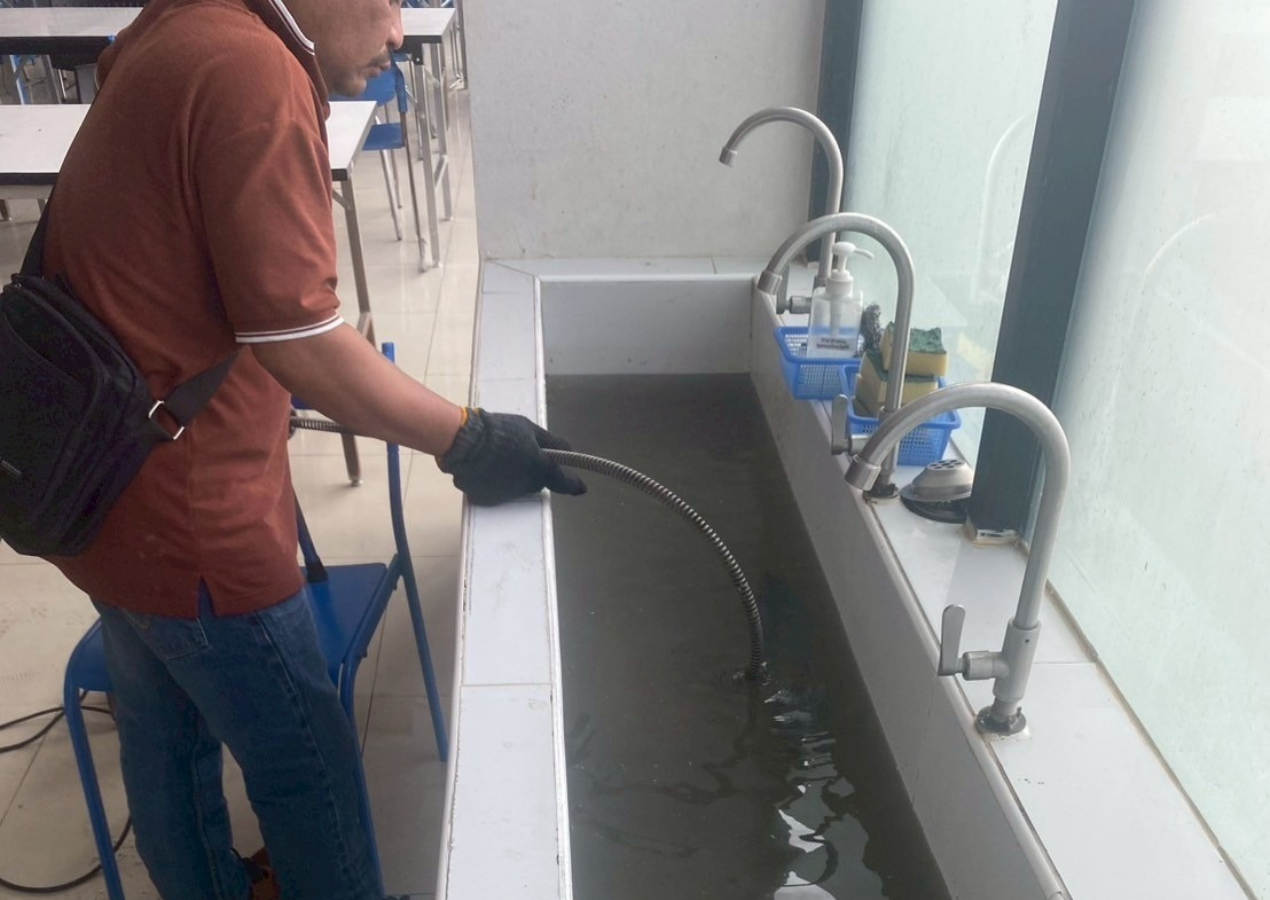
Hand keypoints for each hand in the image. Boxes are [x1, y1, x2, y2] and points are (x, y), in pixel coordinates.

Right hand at [437, 409, 586, 505]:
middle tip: (519, 453)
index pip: (562, 482)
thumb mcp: (529, 429)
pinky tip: (484, 466)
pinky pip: (495, 490)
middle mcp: (525, 486)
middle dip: (533, 472)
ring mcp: (504, 495)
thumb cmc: (499, 431)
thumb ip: (551, 442)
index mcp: (539, 468)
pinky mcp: (486, 498)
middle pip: (536, 482)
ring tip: (497, 456)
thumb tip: (569, 451)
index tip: (581, 488)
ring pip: (516, 487)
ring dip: (513, 476)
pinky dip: (494, 481)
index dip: (573, 485)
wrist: (463, 440)